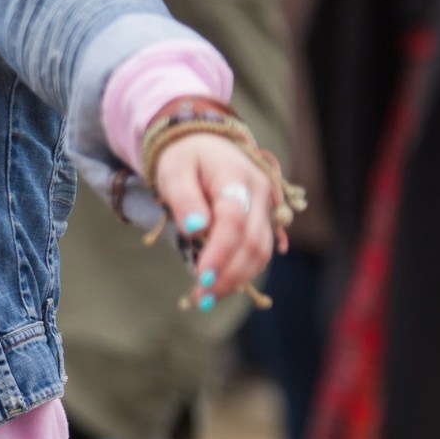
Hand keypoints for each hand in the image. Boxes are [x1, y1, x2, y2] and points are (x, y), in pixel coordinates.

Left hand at [148, 131, 278, 304]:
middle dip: (229, 274)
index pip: (233, 222)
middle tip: (201, 297)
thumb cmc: (184, 156)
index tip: (201, 278)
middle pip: (253, 242)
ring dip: (238, 278)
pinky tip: (221, 284)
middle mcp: (259, 192)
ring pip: (261, 250)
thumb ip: (184, 199)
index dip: (219, 253)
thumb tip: (195, 229)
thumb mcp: (174, 171)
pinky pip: (260, 250)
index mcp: (236, 176)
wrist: (203, 141)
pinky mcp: (263, 219)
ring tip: (208, 297)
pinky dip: (243, 270)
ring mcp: (266, 206)